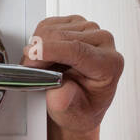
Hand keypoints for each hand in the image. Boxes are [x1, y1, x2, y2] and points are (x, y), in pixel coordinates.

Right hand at [22, 15, 123, 134]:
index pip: (78, 50)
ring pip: (52, 28)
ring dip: (37, 47)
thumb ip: (65, 103)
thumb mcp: (72, 116)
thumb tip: (59, 90)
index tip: (32, 56)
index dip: (51, 50)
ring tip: (39, 67)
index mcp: (109, 64)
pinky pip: (48, 25)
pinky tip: (44, 56)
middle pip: (62, 36)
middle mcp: (103, 42)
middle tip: (30, 71)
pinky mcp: (76, 23)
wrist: (78, 103)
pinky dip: (39, 39)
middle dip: (38, 52)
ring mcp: (90, 30)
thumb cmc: (79, 108)